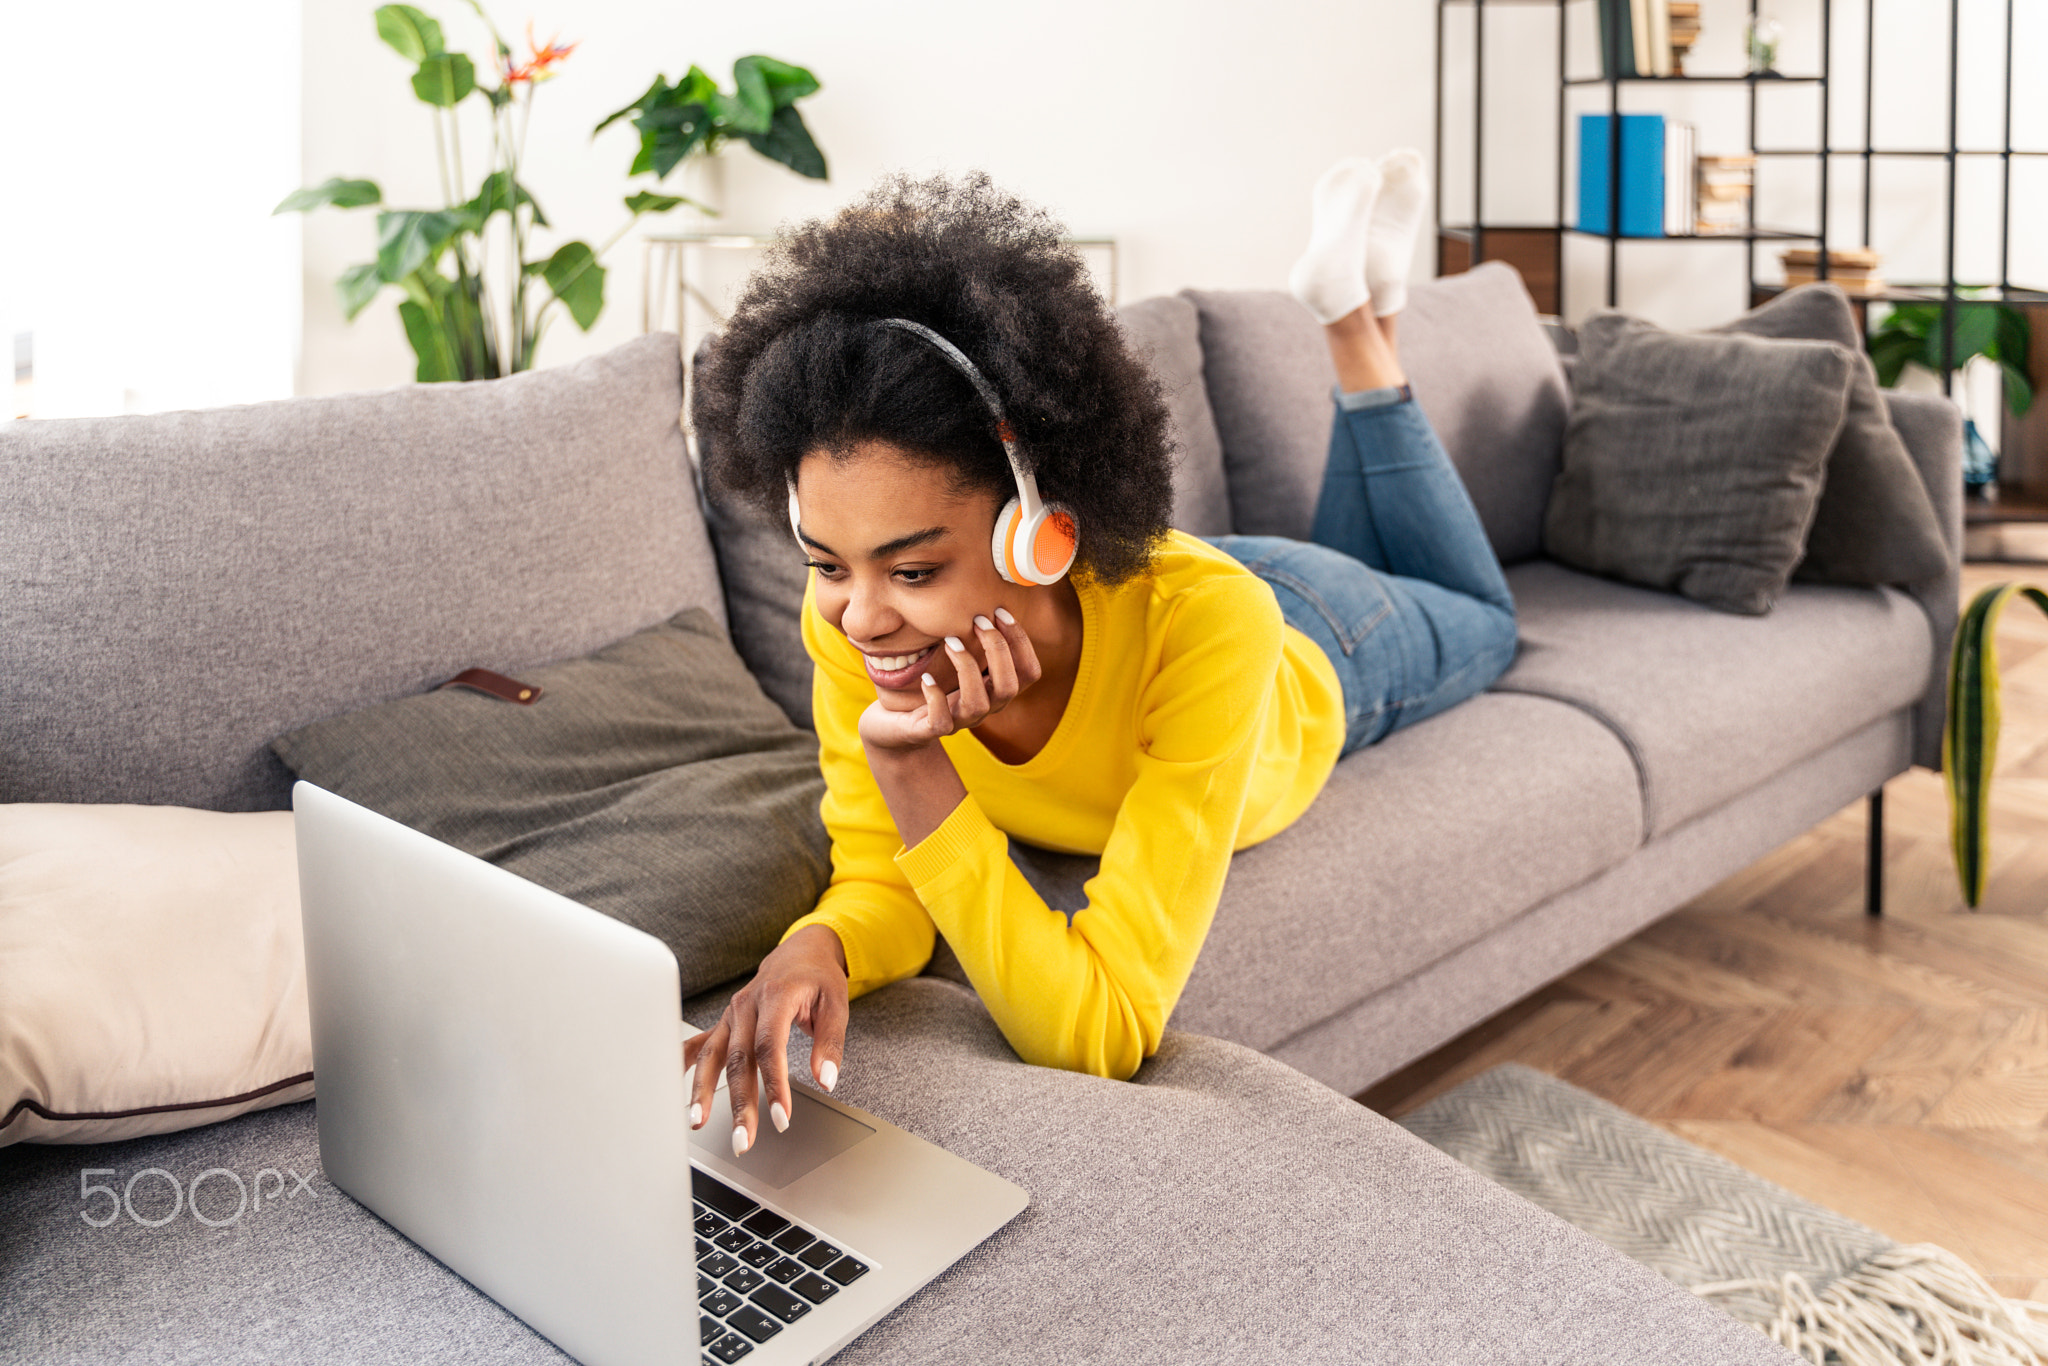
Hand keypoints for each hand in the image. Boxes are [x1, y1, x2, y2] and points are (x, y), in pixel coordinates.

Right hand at [684, 924, 848, 1155]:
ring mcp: (730, 1014)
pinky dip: (682, 1065)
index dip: (774, 1085)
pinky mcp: (724, 1022)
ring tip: (696, 1123)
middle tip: (743, 1140)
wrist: (800, 951)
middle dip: (739, 1103)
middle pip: (738, 1059)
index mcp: (776, 996)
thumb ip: (830, 1044)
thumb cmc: (818, 977)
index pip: (770, 1047)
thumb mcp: (837, 1004)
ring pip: (712, 1056)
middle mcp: (746, 1005)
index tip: (781, 1118)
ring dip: (702, 1091)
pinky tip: (668, 1087)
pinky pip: (698, 1044)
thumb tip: (826, 1079)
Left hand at [858, 608, 1042, 752]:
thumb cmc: (934, 685)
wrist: (898, 725)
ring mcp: (959, 721)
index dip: (1021, 642)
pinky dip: (936, 697)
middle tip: (978, 621)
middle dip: (998, 650)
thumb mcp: (960, 663)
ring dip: (967, 668)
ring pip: (978, 704)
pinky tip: (927, 678)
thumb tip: (987, 603)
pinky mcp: (932, 729)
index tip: (1001, 612)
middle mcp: (985, 707)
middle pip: (1009, 687)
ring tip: (950, 642)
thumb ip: (978, 642)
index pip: (1028, 672)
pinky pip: (941, 721)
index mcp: (996, 690)